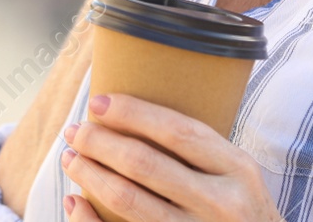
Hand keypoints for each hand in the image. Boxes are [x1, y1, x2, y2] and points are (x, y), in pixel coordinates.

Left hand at [58, 93, 283, 221]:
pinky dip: (91, 221)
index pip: (178, 131)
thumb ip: (201, 149)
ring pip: (130, 201)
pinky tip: (76, 202)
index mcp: (238, 170)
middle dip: (101, 143)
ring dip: (91, 176)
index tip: (98, 102)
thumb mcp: (237, 173)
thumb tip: (130, 112)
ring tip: (72, 158)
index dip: (133, 113)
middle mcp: (222, 204)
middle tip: (75, 130)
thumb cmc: (241, 208)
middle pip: (146, 164)